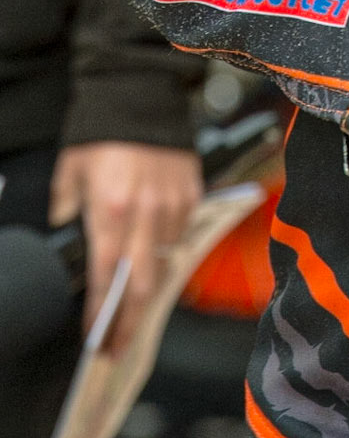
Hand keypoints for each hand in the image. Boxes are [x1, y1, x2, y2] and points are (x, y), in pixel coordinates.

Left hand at [49, 141, 202, 355]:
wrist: (140, 91)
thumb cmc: (103, 130)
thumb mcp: (71, 170)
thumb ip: (66, 206)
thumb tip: (67, 228)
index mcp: (110, 209)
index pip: (103, 277)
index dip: (99, 314)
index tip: (95, 338)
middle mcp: (144, 212)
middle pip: (142, 285)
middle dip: (130, 322)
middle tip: (119, 346)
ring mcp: (173, 204)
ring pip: (164, 261)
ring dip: (148, 280)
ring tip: (133, 294)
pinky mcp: (193, 192)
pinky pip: (181, 233)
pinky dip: (167, 245)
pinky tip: (154, 246)